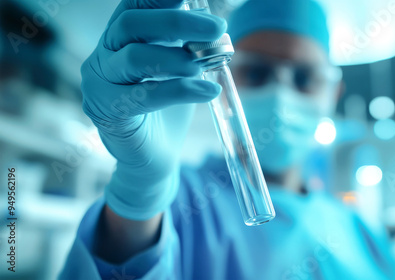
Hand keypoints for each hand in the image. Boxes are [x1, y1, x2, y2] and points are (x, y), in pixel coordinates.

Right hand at [81, 0, 225, 219]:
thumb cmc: (167, 109)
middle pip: (132, 25)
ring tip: (204, 64)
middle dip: (177, 22)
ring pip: (134, 57)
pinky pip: (144, 96)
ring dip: (176, 58)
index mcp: (119, 41)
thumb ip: (185, 44)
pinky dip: (181, 91)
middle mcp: (103, 56)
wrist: (156, 157)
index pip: (134, 7)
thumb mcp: (178, 69)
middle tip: (217, 27)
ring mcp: (99, 84)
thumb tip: (212, 22)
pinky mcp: (107, 112)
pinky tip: (208, 90)